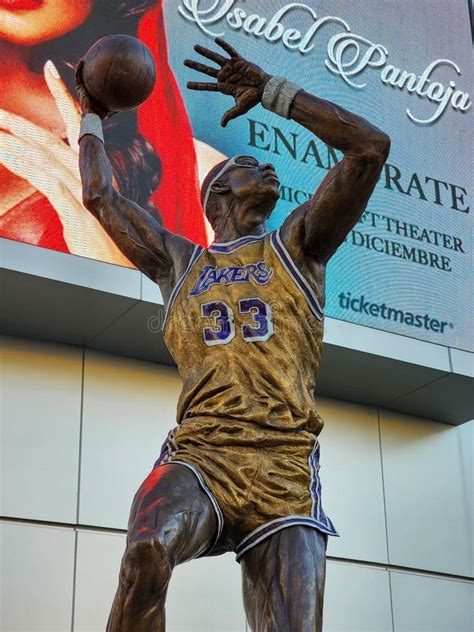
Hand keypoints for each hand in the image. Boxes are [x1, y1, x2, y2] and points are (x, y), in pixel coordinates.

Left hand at [0, 60, 130, 265]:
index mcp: (97, 176)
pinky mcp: (79, 208)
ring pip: (44, 156)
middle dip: (21, 124)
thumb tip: (64, 197)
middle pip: (52, 140)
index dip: (64, 99)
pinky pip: (46, 179)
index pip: (78, 131)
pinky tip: (5, 154)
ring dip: (13, 143)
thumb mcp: (94, 218)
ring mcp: (86, 191)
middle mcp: (91, 177)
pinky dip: (24, 164)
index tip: (51, 72)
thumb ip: (77, 202)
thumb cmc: (113, 248)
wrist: (129, 268)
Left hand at [185, 38, 270, 126]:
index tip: (187, 85)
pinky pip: (230, 51)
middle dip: (196, 66)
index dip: (198, 85)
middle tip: (185, 62)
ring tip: (194, 47)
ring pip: (215, 58)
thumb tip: (222, 125)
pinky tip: (216, 40)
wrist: (264, 89)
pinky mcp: (239, 61)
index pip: (208, 86)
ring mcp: (231, 67)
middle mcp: (225, 76)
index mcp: (224, 87)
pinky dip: (223, 45)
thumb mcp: (240, 108)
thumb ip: (230, 114)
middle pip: (207, 70)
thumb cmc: (253, 99)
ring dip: (205, 52)